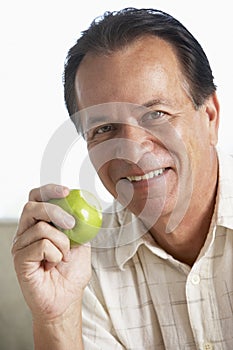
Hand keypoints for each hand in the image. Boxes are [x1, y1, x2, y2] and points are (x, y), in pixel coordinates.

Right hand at [12, 184, 90, 322]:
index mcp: (38, 224)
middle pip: (32, 206)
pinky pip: (41, 245)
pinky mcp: (20, 259)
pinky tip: (53, 264)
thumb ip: (78, 224)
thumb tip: (84, 207)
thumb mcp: (81, 242)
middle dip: (56, 211)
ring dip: (61, 241)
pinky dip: (55, 254)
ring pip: (40, 227)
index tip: (67, 191)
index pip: (37, 198)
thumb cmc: (71, 272)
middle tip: (71, 225)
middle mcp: (26, 232)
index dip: (49, 190)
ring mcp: (21, 245)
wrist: (66, 299)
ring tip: (63, 256)